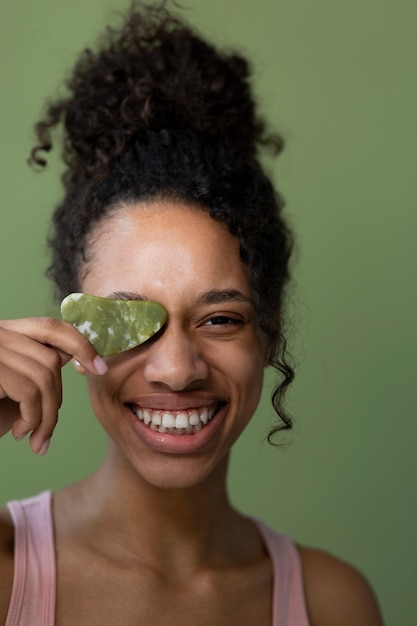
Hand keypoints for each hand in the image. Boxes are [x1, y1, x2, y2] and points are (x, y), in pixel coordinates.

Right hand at [0, 317, 106, 453]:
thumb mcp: (9, 387)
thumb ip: (34, 372)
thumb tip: (73, 362)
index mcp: (4, 333)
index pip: (51, 327)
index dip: (80, 343)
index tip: (99, 367)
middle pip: (50, 361)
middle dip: (56, 401)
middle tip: (45, 433)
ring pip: (45, 378)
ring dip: (47, 417)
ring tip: (36, 439)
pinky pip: (29, 392)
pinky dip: (34, 418)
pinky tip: (21, 434)